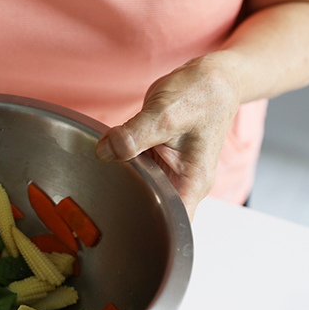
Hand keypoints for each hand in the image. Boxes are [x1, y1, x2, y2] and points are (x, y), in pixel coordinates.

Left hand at [95, 53, 241, 220]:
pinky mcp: (157, 158)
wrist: (212, 77)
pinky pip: (136, 169)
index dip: (150, 232)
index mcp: (192, 182)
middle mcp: (182, 182)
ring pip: (141, 189)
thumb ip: (133, 136)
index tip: (122, 231)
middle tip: (97, 206)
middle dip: (127, 209)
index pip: (173, 223)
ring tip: (96, 183)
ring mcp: (169, 172)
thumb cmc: (202, 95)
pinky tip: (106, 160)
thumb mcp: (165, 114)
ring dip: (122, 184)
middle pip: (153, 209)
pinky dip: (122, 166)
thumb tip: (105, 152)